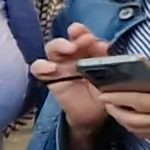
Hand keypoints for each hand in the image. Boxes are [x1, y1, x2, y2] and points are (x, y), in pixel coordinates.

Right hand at [32, 24, 111, 138]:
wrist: (96, 115)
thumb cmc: (105, 90)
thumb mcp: (111, 75)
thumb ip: (107, 61)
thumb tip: (103, 45)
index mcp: (89, 51)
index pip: (84, 37)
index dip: (84, 33)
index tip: (89, 36)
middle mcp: (73, 55)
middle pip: (68, 39)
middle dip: (74, 37)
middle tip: (84, 40)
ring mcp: (59, 65)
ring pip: (52, 49)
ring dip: (59, 46)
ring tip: (70, 49)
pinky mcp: (49, 78)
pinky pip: (38, 68)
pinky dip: (42, 66)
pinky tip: (52, 68)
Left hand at [99, 65, 149, 140]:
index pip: (139, 102)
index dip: (120, 98)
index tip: (104, 93)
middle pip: (132, 120)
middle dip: (114, 110)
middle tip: (104, 99)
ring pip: (136, 128)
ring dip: (121, 119)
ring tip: (113, 108)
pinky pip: (144, 133)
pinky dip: (132, 126)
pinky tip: (129, 118)